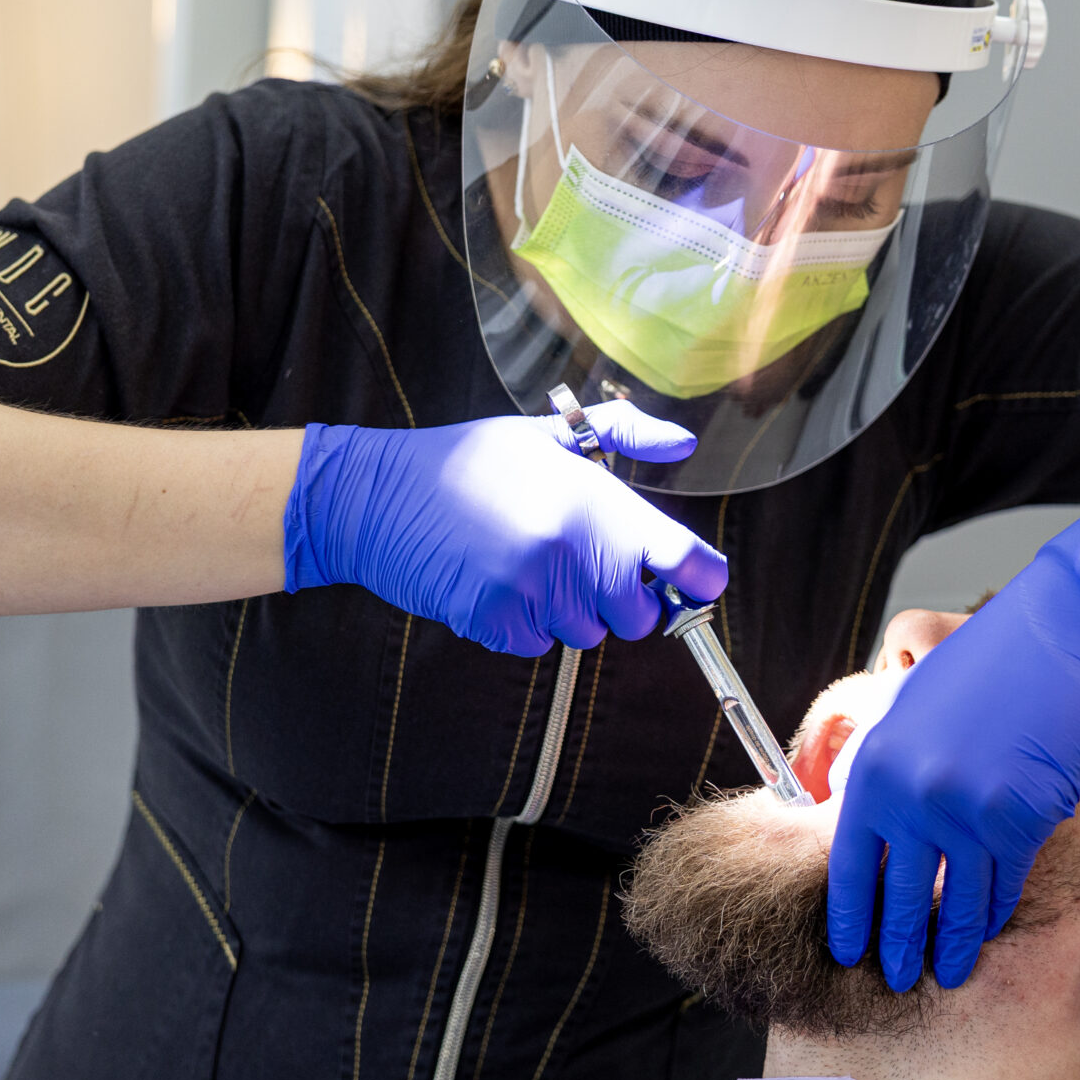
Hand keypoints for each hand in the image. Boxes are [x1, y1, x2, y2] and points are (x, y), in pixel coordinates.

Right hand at [283, 405, 726, 654]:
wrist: (379, 496)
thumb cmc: (469, 460)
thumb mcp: (549, 434)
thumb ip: (625, 434)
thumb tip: (685, 441)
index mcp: (596, 500)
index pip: (684, 561)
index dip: (701, 579)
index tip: (697, 582)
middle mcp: (572, 550)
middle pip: (640, 616)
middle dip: (621, 598)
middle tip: (582, 563)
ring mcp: (533, 591)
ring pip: (587, 632)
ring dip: (568, 610)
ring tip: (527, 563)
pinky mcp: (496, 622)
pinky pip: (538, 645)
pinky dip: (523, 625)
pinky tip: (497, 582)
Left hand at [826, 511, 1079, 989]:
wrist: (1060, 640)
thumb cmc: (985, 667)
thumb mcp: (909, 708)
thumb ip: (882, 764)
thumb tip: (857, 816)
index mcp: (875, 766)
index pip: (850, 863)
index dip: (850, 916)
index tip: (848, 950)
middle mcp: (913, 796)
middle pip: (900, 894)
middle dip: (899, 945)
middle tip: (897, 979)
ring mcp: (967, 812)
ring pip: (957, 900)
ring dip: (953, 944)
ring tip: (947, 973)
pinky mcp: (1021, 821)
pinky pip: (1004, 883)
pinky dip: (995, 911)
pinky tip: (988, 930)